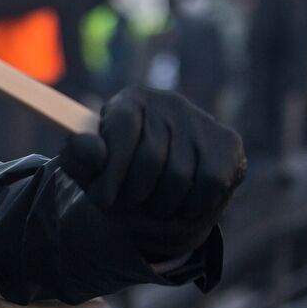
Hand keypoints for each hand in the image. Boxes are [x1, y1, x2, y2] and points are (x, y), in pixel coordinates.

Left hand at [58, 87, 245, 260]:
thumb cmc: (118, 183)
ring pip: (180, 176)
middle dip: (135, 193)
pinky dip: (191, 206)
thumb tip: (92, 151)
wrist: (158, 202)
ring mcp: (201, 120)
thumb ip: (78, 160)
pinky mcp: (228, 143)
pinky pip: (210, 184)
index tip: (100, 200)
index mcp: (129, 102)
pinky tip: (181, 204)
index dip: (111, 170)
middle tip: (130, 203)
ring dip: (162, 205)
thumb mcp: (89, 175)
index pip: (123, 128)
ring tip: (154, 204)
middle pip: (151, 158)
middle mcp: (168, 103)